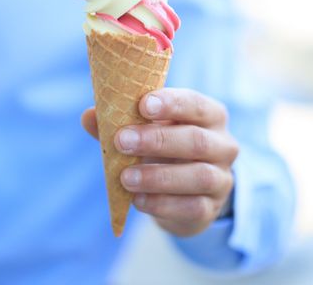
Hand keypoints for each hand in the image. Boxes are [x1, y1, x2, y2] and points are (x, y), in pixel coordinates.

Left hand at [81, 88, 238, 236]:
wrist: (187, 191)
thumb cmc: (164, 149)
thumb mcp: (147, 130)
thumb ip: (119, 122)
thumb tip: (89, 115)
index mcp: (209, 115)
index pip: (196, 104)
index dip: (172, 103)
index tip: (143, 105)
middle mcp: (223, 144)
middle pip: (197, 140)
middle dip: (157, 140)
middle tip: (122, 141)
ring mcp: (221, 178)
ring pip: (198, 176)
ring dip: (158, 176)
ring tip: (125, 177)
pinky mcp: (211, 208)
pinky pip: (192, 207)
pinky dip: (163, 204)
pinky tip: (138, 200)